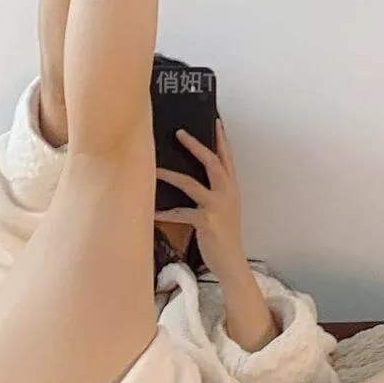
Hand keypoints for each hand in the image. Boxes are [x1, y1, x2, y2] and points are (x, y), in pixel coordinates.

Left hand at [155, 121, 246, 278]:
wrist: (231, 261)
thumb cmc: (224, 235)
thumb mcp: (224, 209)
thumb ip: (213, 192)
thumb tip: (191, 177)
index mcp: (232, 188)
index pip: (227, 158)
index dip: (221, 138)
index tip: (215, 120)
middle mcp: (227, 193)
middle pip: (211, 162)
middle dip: (195, 145)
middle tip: (179, 132)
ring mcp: (217, 207)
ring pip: (190, 184)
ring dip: (170, 175)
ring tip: (154, 169)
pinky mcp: (206, 222)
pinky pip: (180, 212)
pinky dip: (164, 211)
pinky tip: (151, 211)